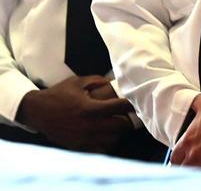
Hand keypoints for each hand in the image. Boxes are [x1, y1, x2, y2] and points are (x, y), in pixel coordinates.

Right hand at [15, 75, 132, 152]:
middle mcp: (87, 125)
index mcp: (88, 107)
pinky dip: (107, 144)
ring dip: (119, 132)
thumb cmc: (59, 94)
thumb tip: (115, 81)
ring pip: (112, 140)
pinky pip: (100, 150)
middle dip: (128, 119)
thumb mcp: (77, 82)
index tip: (134, 100)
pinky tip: (107, 135)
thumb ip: (98, 80)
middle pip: (120, 126)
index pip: (118, 107)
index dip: (129, 104)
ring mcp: (82, 137)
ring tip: (119, 125)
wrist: (37, 111)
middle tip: (130, 114)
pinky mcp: (78, 146)